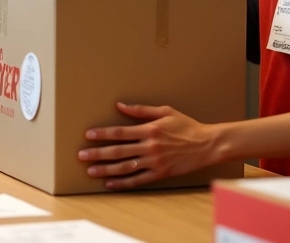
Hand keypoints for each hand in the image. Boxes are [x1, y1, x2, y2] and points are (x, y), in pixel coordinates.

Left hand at [78, 102, 222, 189]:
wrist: (207, 145)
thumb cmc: (186, 126)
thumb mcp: (165, 112)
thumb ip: (141, 110)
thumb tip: (120, 105)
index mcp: (149, 130)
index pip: (120, 132)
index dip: (103, 134)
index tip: (88, 136)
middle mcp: (150, 147)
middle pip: (118, 151)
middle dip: (98, 153)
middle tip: (81, 156)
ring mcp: (154, 162)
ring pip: (125, 167)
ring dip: (106, 170)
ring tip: (91, 171)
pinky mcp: (160, 174)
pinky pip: (138, 180)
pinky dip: (123, 183)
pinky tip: (110, 183)